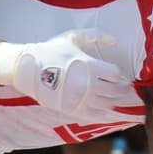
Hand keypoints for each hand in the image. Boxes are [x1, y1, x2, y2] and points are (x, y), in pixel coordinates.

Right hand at [0, 29, 139, 115]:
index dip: (119, 75)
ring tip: (118, 99)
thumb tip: (115, 40)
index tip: (118, 75)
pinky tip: (111, 112)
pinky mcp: (74, 110)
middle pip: (116, 91)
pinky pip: (98, 117)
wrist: (27, 68)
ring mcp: (81, 100)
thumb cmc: (51, 51)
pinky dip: (107, 115)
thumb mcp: (73, 38)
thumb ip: (96, 36)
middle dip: (123, 90)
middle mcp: (88, 85)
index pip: (116, 74)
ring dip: (116, 102)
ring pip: (108, 105)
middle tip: (125, 88)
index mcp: (90, 67)